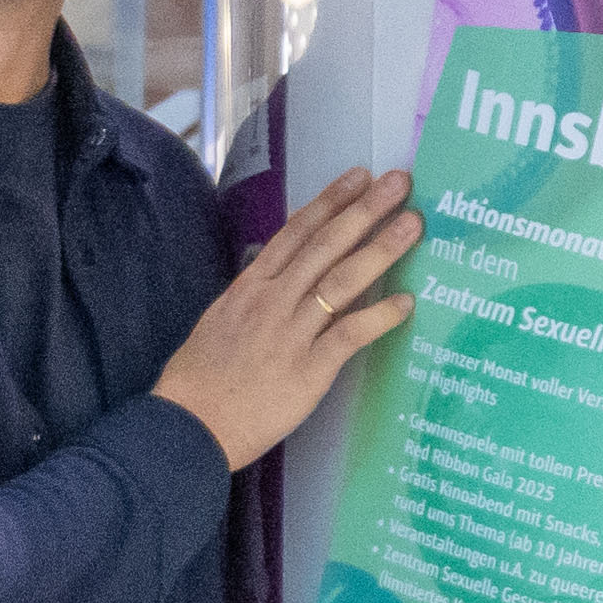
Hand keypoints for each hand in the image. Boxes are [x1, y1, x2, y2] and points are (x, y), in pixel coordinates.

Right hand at [156, 168, 422, 468]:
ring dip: (379, 251)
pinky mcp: (309, 369)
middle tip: (399, 182)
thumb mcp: (220, 322)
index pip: (296, 233)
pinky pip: (350, 335)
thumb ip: (252, 297)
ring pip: (341, 282)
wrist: (190, 426)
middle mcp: (272, 301)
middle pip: (325, 246)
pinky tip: (407, 303)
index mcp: (250, 287)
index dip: (330, 202)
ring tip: (412, 225)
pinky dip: (379, 317)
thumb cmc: (200, 380)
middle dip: (364, 211)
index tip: (358, 176)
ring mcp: (291, 333)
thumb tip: (277, 274)